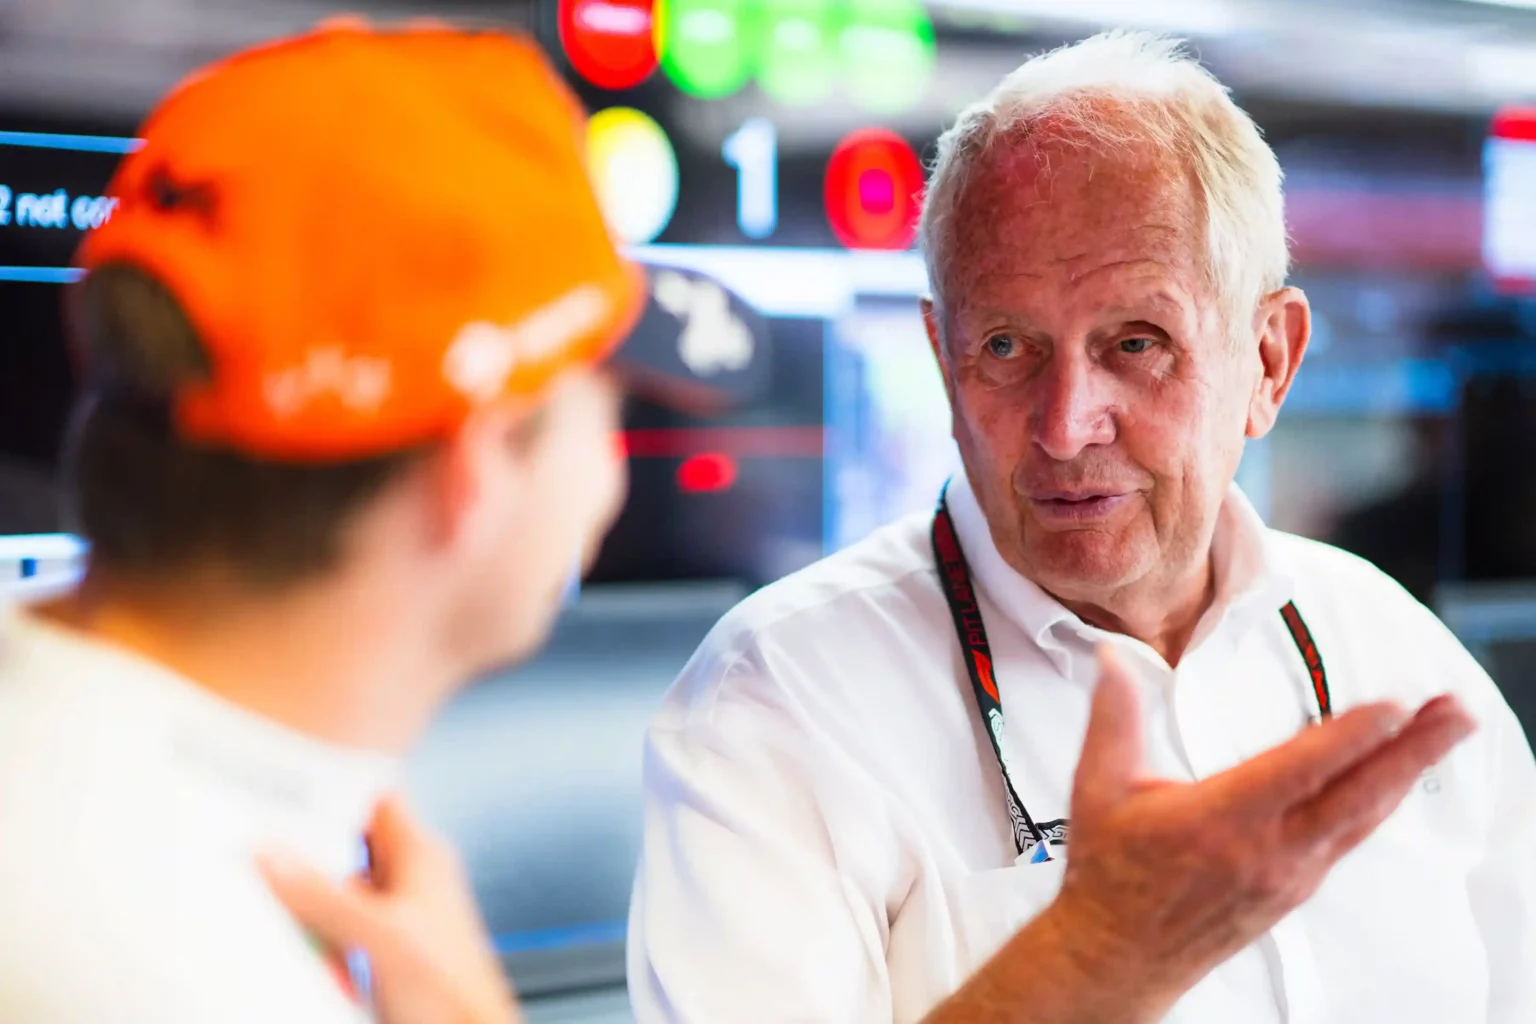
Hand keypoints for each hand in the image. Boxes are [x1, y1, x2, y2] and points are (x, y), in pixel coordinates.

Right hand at [258, 794, 520, 1023]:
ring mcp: (395, 919)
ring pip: (335, 895)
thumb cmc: (454, 993)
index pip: (373, 799)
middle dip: (304, 857)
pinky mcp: (381, 955)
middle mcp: (410, 881)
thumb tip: (273, 857)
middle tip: (257, 855)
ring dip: (306, 906)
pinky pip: (335, 933)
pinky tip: (295, 950)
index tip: (281, 791)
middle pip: (344, 850)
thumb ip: (324, 896)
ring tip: (271, 907)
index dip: (332, 791)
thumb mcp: (379, 936)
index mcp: (421, 856)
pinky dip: (313, 940)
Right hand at [1047, 646, 1476, 1018]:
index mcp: (1219, 820)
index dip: (1352, 736)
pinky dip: (1379, 802)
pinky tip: (1394, 781)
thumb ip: (1114, 717)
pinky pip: (1349, 839)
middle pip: (1357, 795)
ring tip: (1441, 733)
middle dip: (1413, 749)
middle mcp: (1264, 852)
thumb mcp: (1099, 787)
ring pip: (1363, 818)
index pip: (1301, 770)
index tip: (1392, 706)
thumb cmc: (1110, 875)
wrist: (1118, 953)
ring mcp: (1287, 875)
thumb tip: (1114, 661)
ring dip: (1407, 772)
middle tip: (1453, 714)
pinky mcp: (1294, 889)